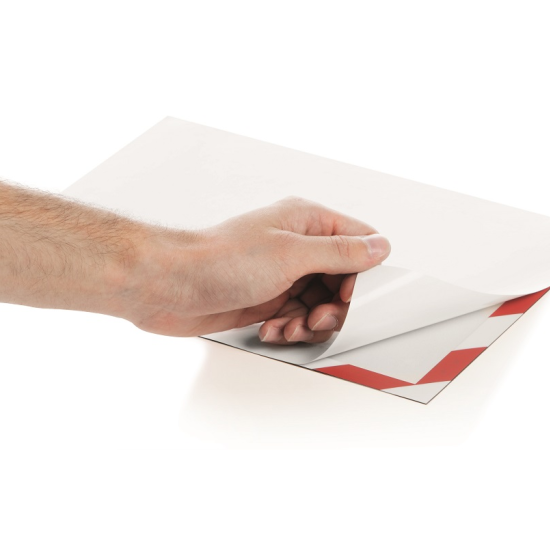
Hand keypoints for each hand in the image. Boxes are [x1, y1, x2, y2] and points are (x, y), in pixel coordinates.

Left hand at [123, 197, 390, 341]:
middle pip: (342, 280)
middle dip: (334, 306)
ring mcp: (281, 274)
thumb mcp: (291, 254)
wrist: (169, 285)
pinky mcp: (266, 298)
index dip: (362, 274)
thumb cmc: (219, 260)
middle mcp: (297, 246)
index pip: (359, 243)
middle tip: (316, 317)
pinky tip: (272, 328)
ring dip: (310, 322)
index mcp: (307, 221)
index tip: (350, 297)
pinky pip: (296, 317)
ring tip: (289, 324)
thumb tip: (379, 246)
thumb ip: (340, 252)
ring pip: (320, 303)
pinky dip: (290, 328)